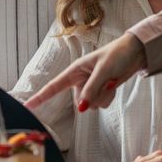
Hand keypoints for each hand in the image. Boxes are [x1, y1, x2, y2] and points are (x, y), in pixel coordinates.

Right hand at [26, 32, 146, 111]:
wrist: (134, 53)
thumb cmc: (117, 54)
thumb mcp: (104, 70)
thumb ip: (92, 89)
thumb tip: (82, 108)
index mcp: (75, 70)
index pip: (53, 86)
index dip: (40, 97)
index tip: (26, 106)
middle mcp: (80, 80)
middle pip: (80, 102)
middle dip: (95, 96)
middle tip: (107, 80)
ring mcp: (90, 87)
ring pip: (92, 105)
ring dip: (104, 96)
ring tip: (111, 79)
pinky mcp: (100, 91)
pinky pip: (101, 104)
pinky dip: (109, 97)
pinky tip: (114, 84)